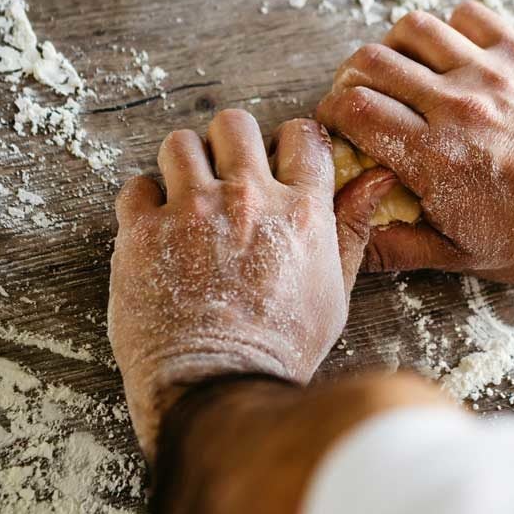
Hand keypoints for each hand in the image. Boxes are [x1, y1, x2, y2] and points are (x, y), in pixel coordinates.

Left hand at [108, 110, 395, 460]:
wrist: (217, 389)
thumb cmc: (281, 351)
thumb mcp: (334, 292)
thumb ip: (351, 229)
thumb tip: (377, 179)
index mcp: (300, 211)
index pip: (302, 135)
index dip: (291, 142)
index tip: (279, 161)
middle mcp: (246, 199)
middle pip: (235, 124)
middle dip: (231, 144)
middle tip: (226, 175)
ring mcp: (191, 212)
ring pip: (180, 144)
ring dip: (184, 165)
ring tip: (187, 198)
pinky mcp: (143, 233)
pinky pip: (136, 186)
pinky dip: (144, 202)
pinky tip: (157, 229)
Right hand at [316, 1, 513, 281]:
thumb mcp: (463, 256)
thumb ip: (400, 247)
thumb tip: (353, 242)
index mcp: (434, 158)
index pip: (353, 109)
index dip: (331, 111)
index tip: (338, 123)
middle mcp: (456, 107)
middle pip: (371, 61)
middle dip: (352, 77)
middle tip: (362, 96)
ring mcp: (490, 74)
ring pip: (414, 28)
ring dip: (396, 47)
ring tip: (404, 72)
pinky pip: (469, 16)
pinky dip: (450, 30)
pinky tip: (454, 56)